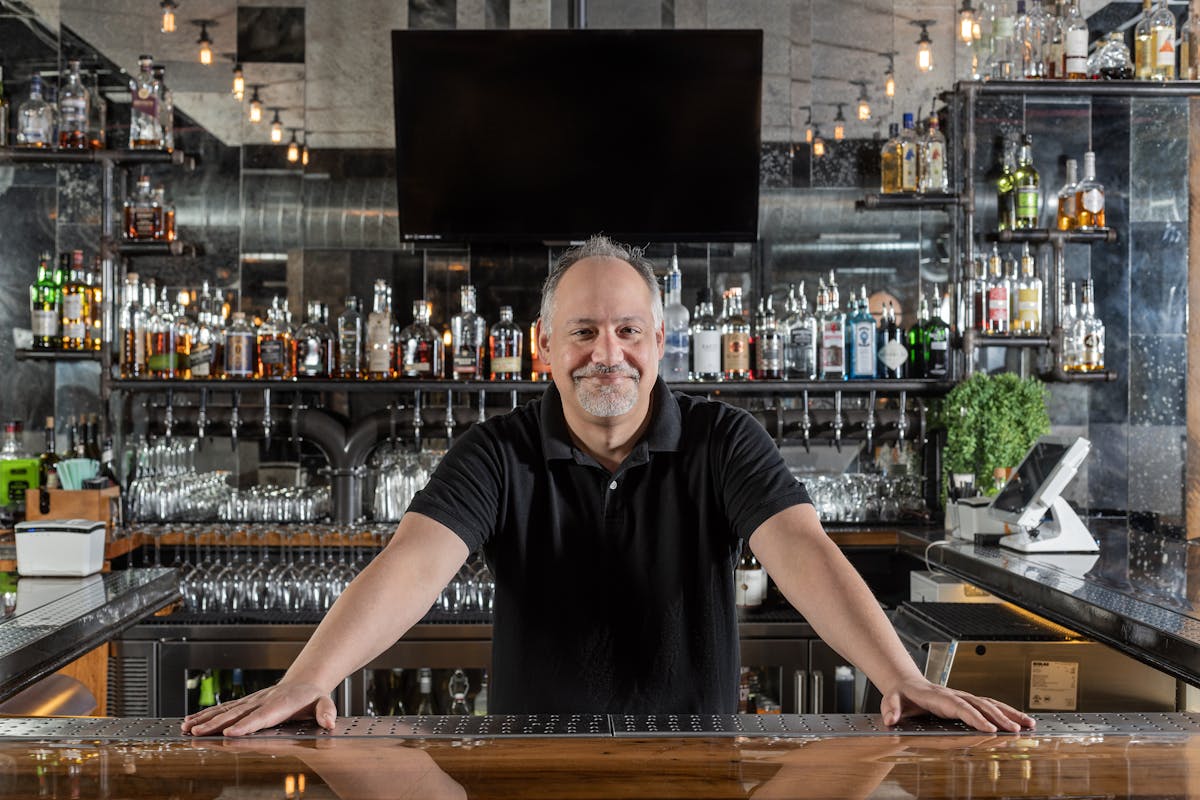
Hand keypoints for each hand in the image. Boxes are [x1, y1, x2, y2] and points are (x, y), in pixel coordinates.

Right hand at [180, 680, 336, 736]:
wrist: (304, 681)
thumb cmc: (312, 696)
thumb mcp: (324, 702)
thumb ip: (326, 711)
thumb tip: (329, 722)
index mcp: (280, 704)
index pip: (261, 717)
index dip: (246, 725)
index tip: (231, 734)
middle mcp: (261, 701)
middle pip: (236, 715)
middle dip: (216, 725)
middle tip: (198, 734)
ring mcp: (251, 701)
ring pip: (225, 711)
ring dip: (205, 720)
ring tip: (187, 729)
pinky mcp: (244, 703)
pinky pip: (222, 709)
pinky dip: (205, 715)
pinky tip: (189, 722)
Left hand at [879, 677, 1034, 733]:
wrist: (904, 683)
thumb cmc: (900, 694)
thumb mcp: (891, 700)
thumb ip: (891, 709)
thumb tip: (891, 719)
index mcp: (939, 696)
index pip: (960, 707)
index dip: (975, 717)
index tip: (989, 729)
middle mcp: (955, 695)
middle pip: (980, 705)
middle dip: (999, 718)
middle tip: (1015, 731)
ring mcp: (963, 697)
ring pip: (990, 704)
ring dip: (1009, 714)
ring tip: (1028, 725)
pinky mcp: (968, 702)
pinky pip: (990, 706)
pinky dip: (1007, 712)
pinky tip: (1021, 721)